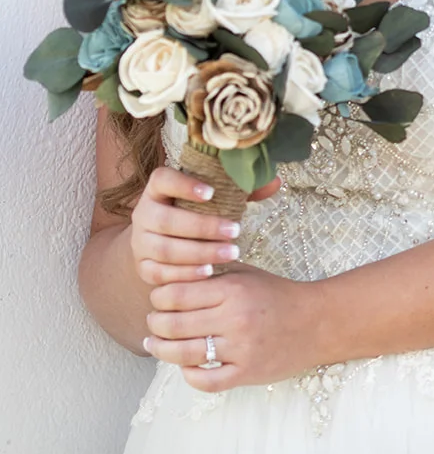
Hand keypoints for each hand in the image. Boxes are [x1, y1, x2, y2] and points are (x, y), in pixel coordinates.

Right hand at [129, 167, 279, 286]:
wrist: (164, 238)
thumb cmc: (198, 211)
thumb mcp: (217, 196)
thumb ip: (243, 188)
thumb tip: (274, 182)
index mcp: (158, 189)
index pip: (162, 179)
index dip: (183, 184)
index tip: (212, 192)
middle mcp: (143, 213)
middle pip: (165, 220)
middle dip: (203, 227)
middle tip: (236, 231)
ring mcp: (140, 241)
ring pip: (164, 249)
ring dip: (199, 253)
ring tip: (231, 254)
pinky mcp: (142, 266)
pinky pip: (158, 273)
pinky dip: (184, 274)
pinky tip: (209, 272)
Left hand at [144, 264, 324, 390]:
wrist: (319, 322)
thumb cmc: (278, 295)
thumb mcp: (248, 274)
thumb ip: (213, 273)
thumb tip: (171, 276)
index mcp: (234, 290)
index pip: (175, 295)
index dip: (158, 298)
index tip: (159, 300)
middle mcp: (235, 318)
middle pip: (172, 325)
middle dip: (155, 325)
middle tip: (154, 323)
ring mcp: (241, 348)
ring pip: (183, 355)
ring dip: (162, 350)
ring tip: (156, 345)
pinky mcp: (247, 372)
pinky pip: (205, 381)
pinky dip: (189, 375)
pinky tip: (186, 366)